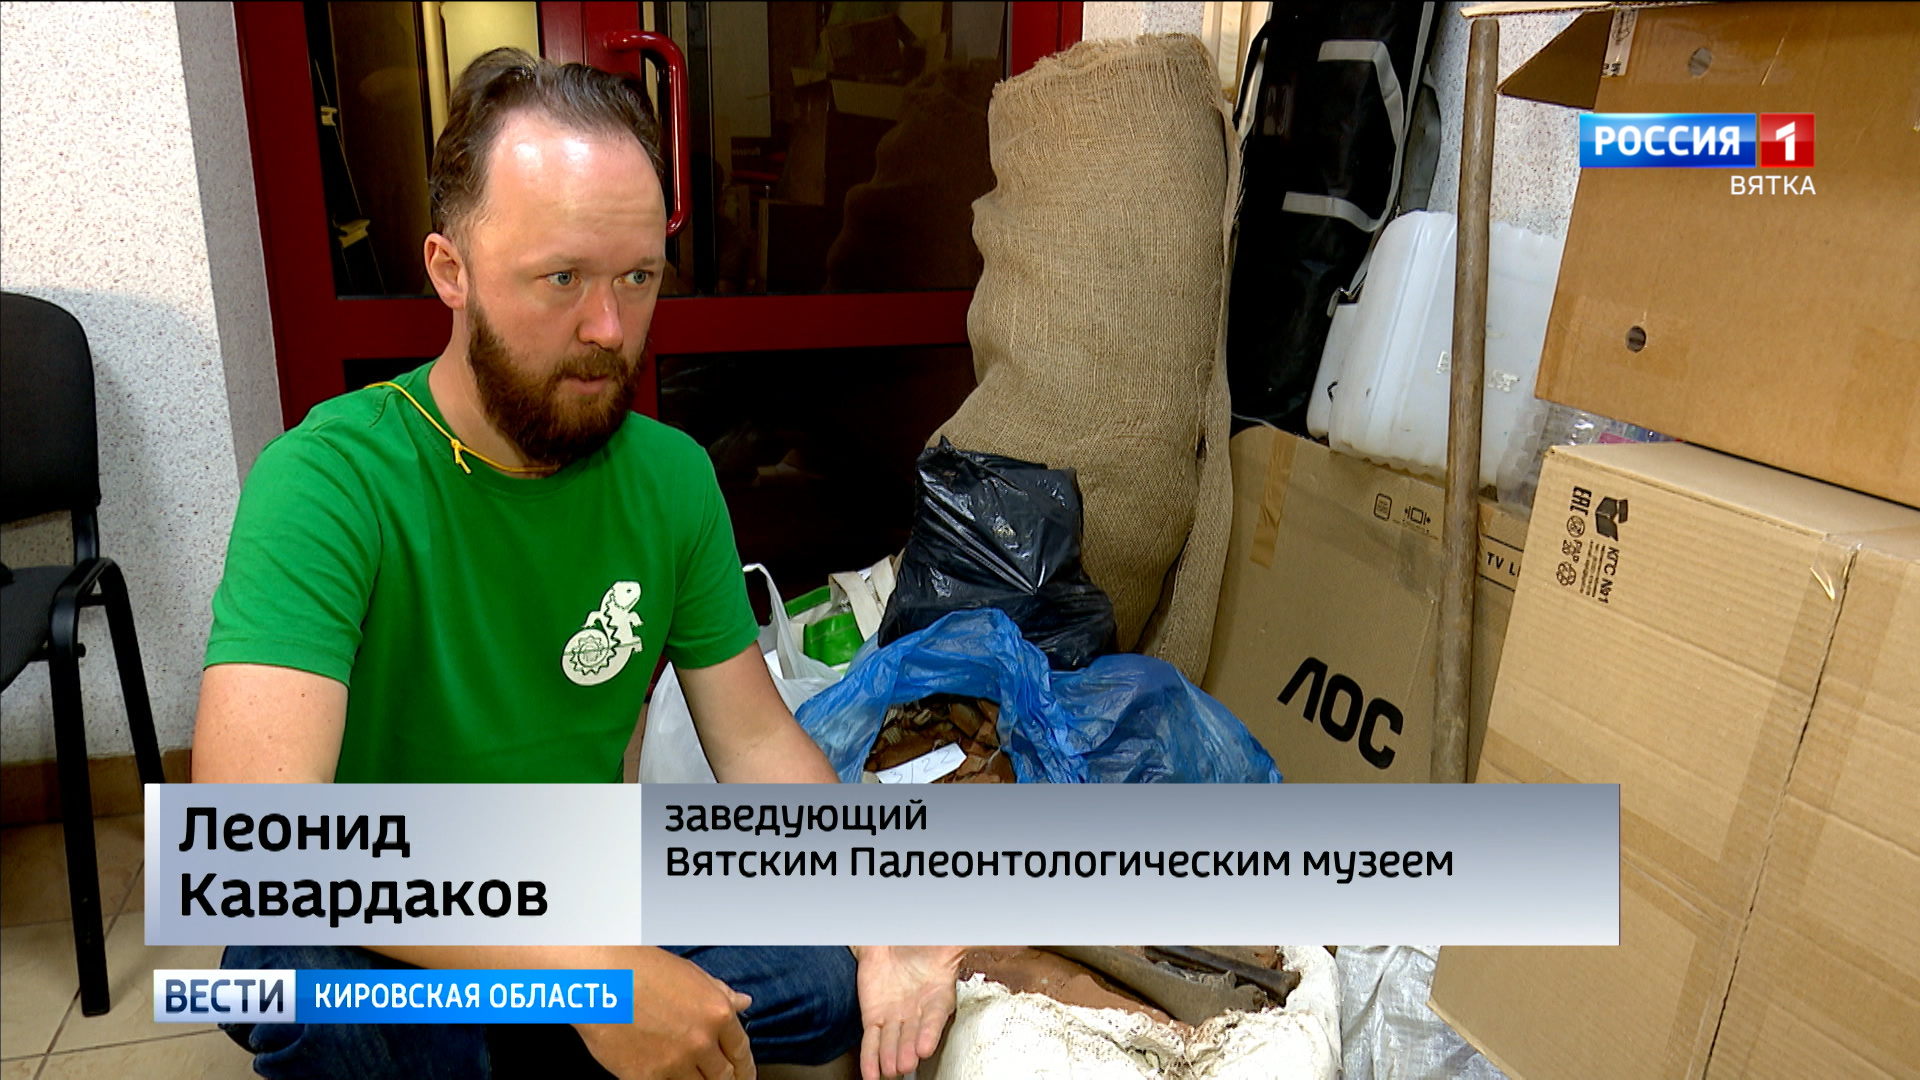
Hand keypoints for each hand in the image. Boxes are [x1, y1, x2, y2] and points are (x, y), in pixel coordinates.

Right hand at [577, 948, 755, 1079]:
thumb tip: (744, 1002)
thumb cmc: (643, 968)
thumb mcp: (691, 974)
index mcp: (717, 1013)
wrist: (599, 979)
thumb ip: (720, 993)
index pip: (741, 1051)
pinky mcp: (646, 1077)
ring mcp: (674, 1063)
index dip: (746, 1068)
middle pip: (724, 1076)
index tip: (745, 1075)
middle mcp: (701, 1041)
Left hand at [852, 945, 963, 1079]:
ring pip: (892, 1041)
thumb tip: (1012, 942)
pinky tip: (871, 1075)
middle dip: (909, 1050)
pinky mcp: (873, 1018)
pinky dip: (869, 1059)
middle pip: (913, 1035)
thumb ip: (973, 944)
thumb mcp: (948, 943)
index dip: (930, 1032)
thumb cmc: (921, 943)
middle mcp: (917, 1012)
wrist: (886, 938)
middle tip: (906, 1063)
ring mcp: (895, 1018)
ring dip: (890, 1057)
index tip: (925, 1047)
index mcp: (938, 996)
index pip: (935, 1017)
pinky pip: (871, 1041)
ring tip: (890, 1071)